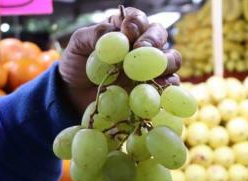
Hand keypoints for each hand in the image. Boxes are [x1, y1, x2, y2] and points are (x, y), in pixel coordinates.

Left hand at [58, 7, 181, 113]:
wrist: (76, 95)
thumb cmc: (78, 65)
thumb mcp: (78, 45)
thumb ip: (94, 35)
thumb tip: (113, 33)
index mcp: (125, 29)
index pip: (138, 19)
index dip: (135, 23)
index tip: (127, 33)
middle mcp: (142, 45)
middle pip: (159, 34)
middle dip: (152, 40)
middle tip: (140, 49)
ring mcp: (151, 67)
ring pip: (171, 58)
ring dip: (165, 62)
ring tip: (150, 71)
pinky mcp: (155, 88)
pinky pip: (171, 85)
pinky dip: (168, 85)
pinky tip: (157, 87)